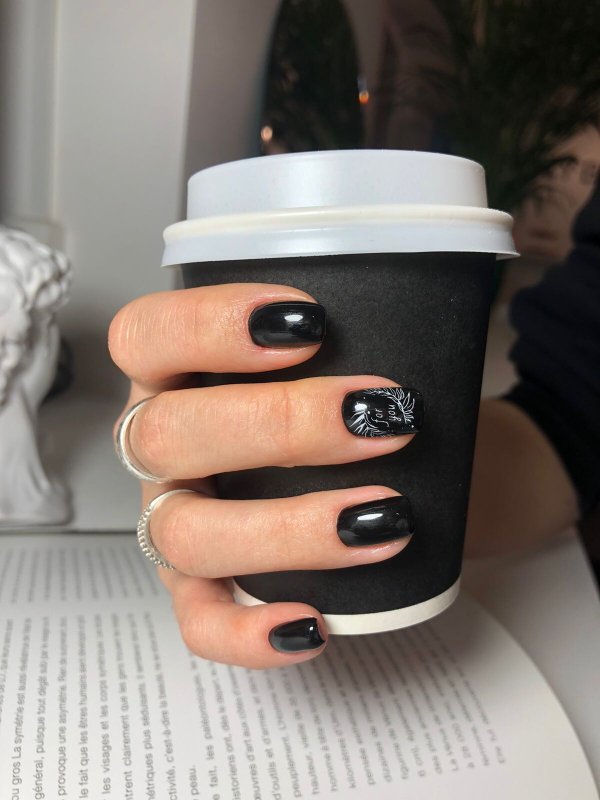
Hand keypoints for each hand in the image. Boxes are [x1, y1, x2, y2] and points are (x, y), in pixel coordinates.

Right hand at [109, 284, 417, 667]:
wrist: (380, 470)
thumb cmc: (347, 402)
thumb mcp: (346, 353)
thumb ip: (359, 336)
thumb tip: (424, 336)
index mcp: (175, 372)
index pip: (149, 334)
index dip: (212, 324)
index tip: (312, 323)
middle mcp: (163, 448)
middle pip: (167, 435)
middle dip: (279, 425)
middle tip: (381, 420)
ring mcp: (175, 521)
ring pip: (185, 536)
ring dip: (287, 529)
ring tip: (385, 521)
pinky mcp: (201, 590)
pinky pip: (200, 623)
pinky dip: (248, 633)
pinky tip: (312, 626)